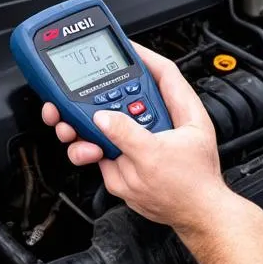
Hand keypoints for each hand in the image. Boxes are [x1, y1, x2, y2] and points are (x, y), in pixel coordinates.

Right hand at [41, 43, 230, 236]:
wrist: (191, 219)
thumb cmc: (191, 188)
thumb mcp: (155, 157)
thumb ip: (127, 135)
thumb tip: (103, 118)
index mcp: (180, 111)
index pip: (161, 72)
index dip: (142, 55)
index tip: (122, 44)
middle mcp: (159, 122)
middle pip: (121, 97)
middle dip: (93, 95)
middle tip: (71, 91)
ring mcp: (141, 141)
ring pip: (105, 124)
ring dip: (83, 125)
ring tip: (72, 128)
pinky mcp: (126, 160)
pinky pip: (100, 148)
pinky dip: (86, 149)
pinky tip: (87, 153)